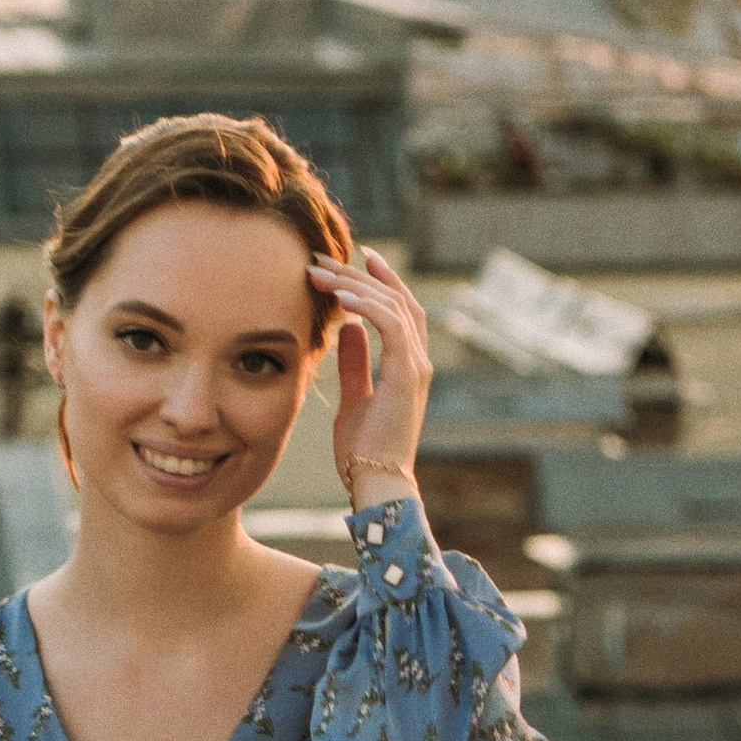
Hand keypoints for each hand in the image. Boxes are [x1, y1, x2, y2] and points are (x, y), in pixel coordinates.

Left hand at [312, 248, 431, 498]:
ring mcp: (416, 367)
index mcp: (408, 364)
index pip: (399, 308)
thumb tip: (350, 328)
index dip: (380, 280)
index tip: (354, 258)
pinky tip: (342, 298)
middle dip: (360, 274)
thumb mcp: (354, 397)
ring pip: (394, 306)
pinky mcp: (407, 376)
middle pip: (396, 299)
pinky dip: (368, 307)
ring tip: (322, 273)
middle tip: (324, 258)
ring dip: (355, 285)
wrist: (376, 482)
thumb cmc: (364, 448)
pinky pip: (392, 327)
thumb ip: (356, 362)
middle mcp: (418, 360)